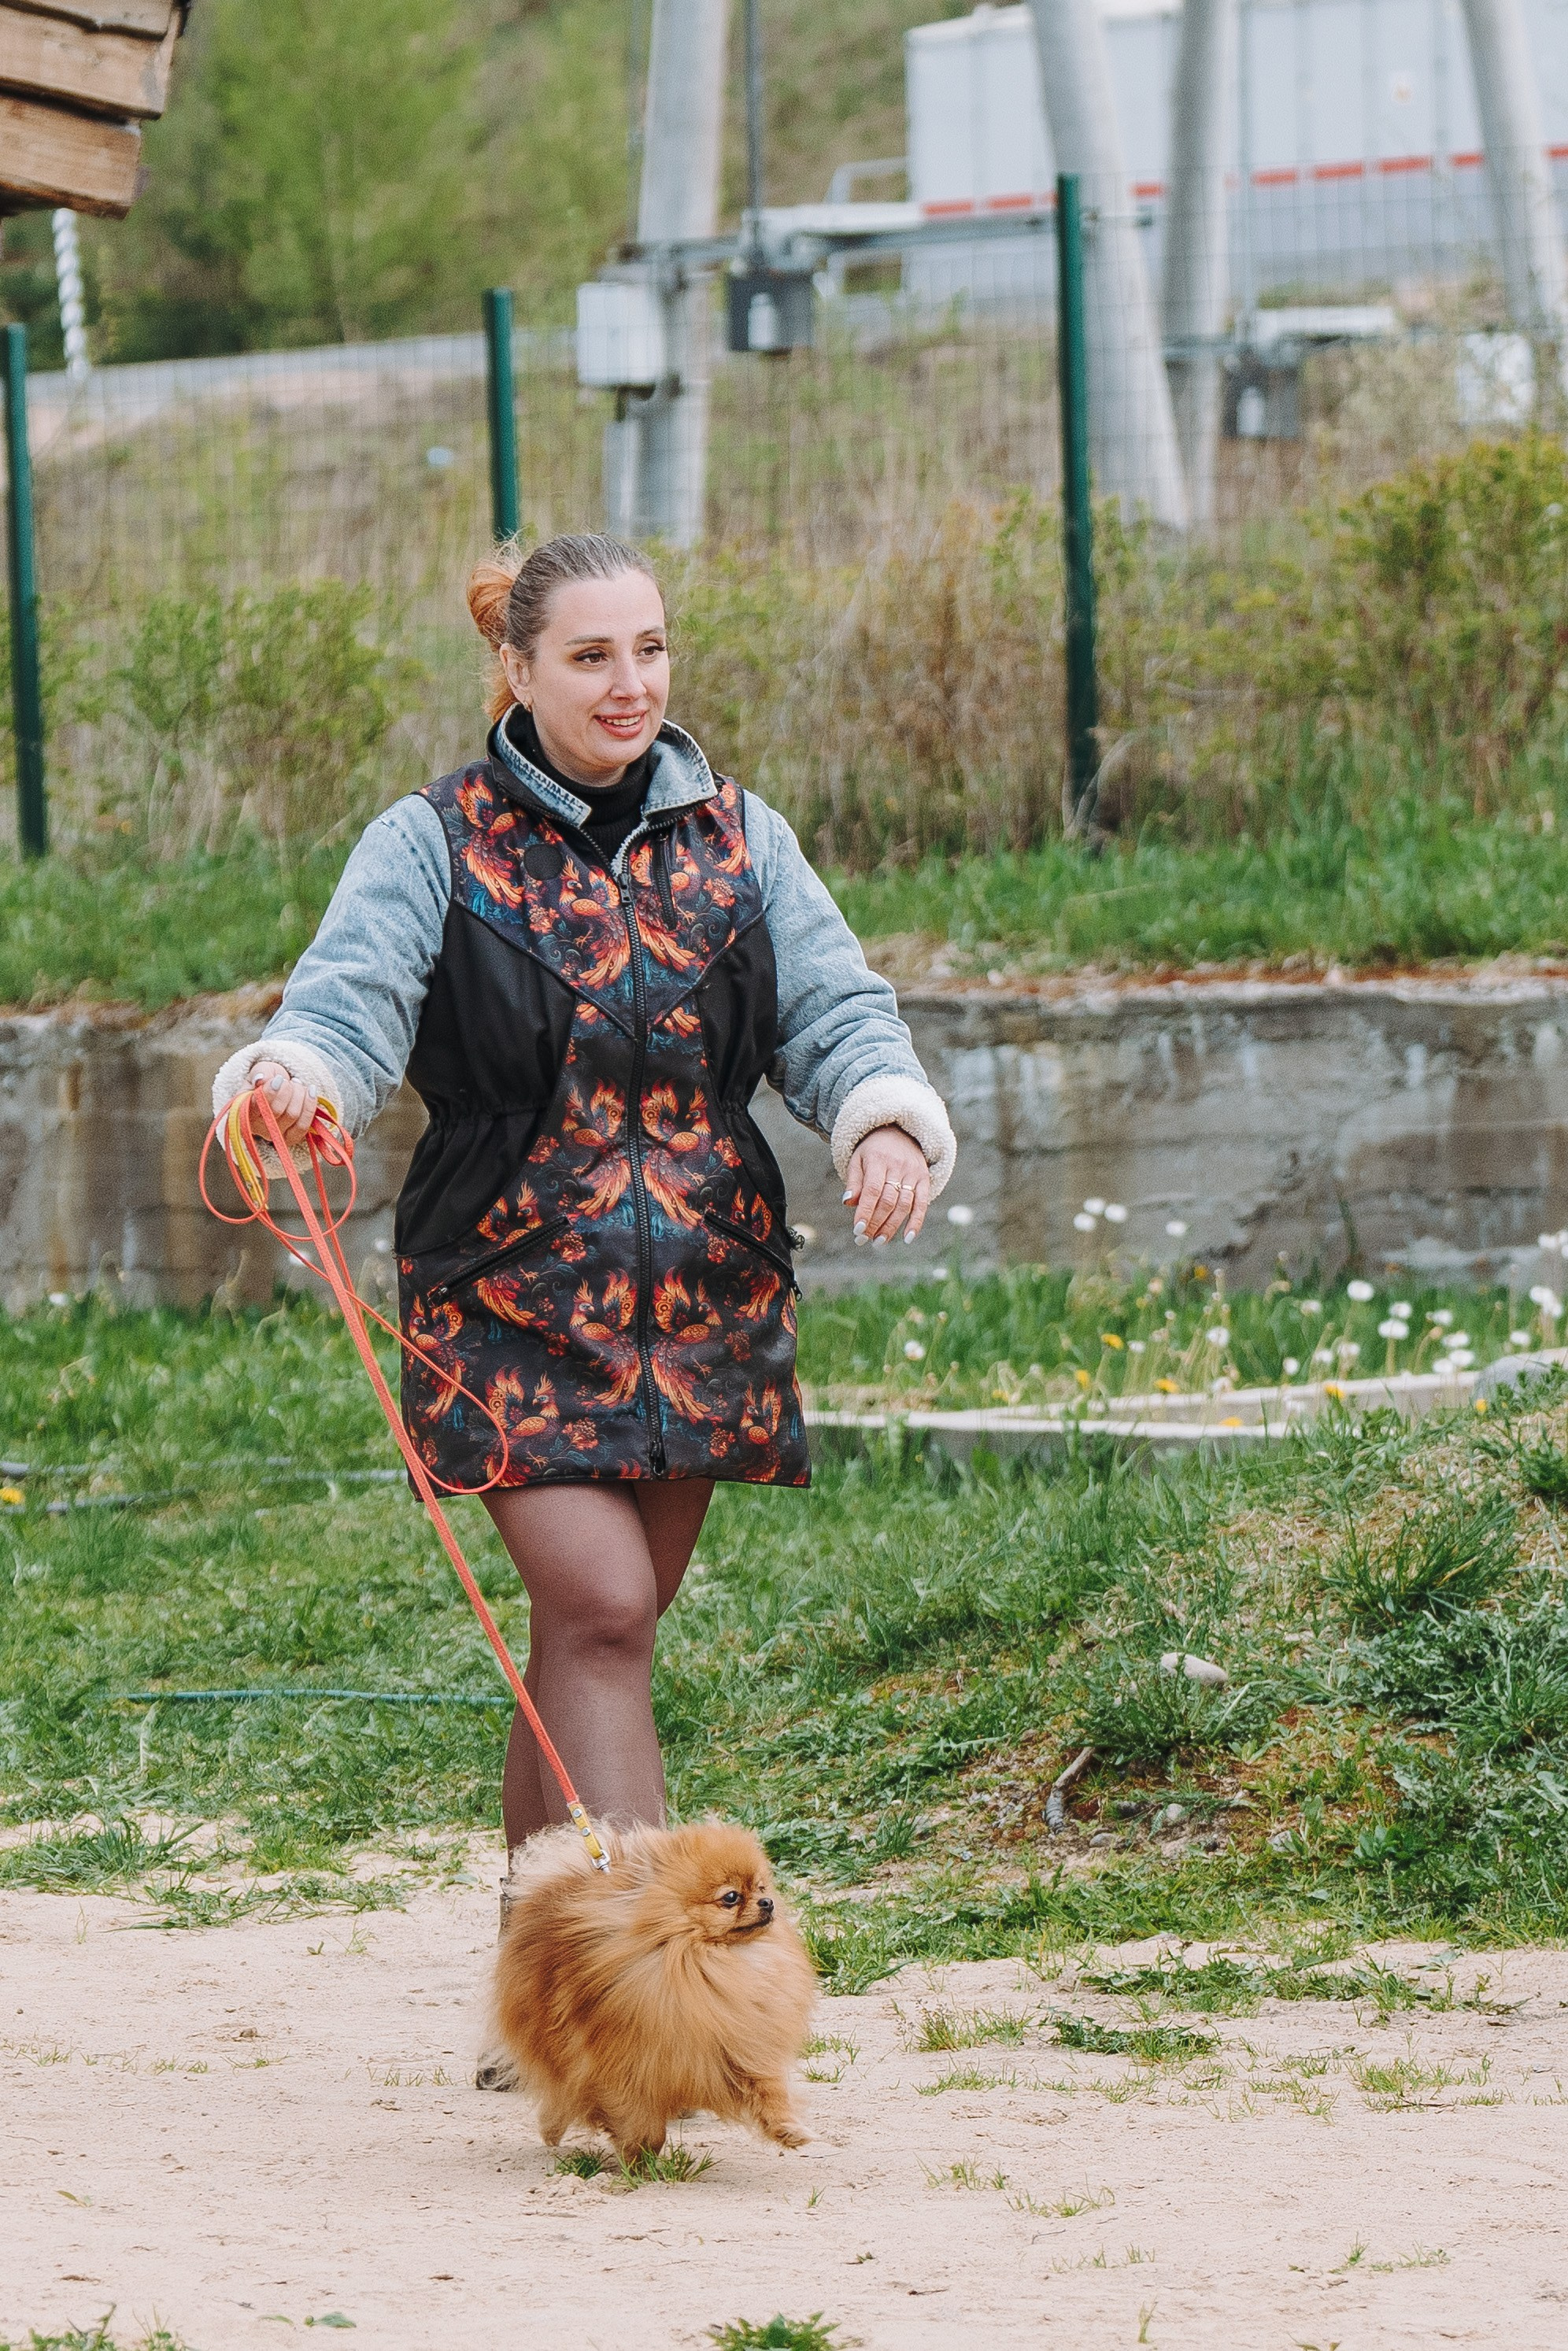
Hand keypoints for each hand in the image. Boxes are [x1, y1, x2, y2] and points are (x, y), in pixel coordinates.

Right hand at [248, 1059, 317, 1151]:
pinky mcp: (290, 1139)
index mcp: (244, 1110)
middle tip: (287, 1081)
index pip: (257, 1105)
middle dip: (287, 1090)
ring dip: (299, 1095)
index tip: (279, 1079)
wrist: (278, 1089)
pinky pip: (303, 1126)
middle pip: (277, 1110)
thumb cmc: (267, 1080)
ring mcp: (274, 1136)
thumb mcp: (261, 1070)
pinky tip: (310, 1091)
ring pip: (292, 1115)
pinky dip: (310, 1105)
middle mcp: (256, 1127)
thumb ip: (260, 1073)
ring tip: (297, 1084)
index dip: (270, 1092)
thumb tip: (261, 1079)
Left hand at [844, 1125, 930, 1246]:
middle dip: (875, 1223)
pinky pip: (922, 1204)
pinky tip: (908, 1238)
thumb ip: (854, 1181)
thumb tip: (848, 1203)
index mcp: (878, 1159)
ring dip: (891, 1227)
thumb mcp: (858, 1158)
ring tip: (878, 1241)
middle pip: (888, 1201)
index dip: (865, 1212)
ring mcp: (913, 1173)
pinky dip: (916, 1222)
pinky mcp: (925, 1179)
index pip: (872, 1190)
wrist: (899, 1130)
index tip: (857, 1230)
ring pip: (904, 1205)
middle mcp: (898, 1166)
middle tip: (863, 1239)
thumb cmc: (873, 1149)